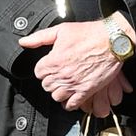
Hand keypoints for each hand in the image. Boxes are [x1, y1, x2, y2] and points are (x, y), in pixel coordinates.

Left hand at [18, 19, 132, 112]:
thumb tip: (23, 41)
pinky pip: (72, 105)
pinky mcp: (86, 91)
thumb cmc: (89, 34)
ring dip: (59, 91)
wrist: (111, 41)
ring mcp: (74, 84)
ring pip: (56, 96)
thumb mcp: (61, 30)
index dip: (43, 69)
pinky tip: (71, 96)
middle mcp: (62, 75)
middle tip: (58, 74)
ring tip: (65, 84)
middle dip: (50, 80)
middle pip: (46, 86)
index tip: (50, 66)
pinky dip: (69, 103)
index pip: (38, 73)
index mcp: (53, 60)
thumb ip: (39, 37)